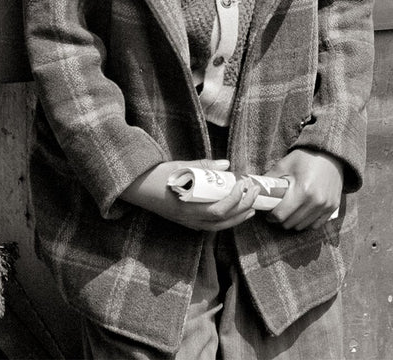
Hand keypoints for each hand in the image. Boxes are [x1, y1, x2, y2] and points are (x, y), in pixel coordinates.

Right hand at [119, 159, 259, 231]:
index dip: (235, 200)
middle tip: (255, 191)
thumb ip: (204, 166)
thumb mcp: (181, 166)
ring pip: (218, 226)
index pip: (218, 210)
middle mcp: (189, 219)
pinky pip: (211, 226)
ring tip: (252, 205)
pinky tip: (236, 211)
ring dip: (238, 216)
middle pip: (222, 221)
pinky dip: (227, 219)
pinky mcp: (187, 222)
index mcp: (187, 206)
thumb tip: (226, 164)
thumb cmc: (158, 175)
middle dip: (243, 207)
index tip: (244, 183)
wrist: (137, 187)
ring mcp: (188, 223)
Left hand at [263, 148, 343, 230]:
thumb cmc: (306, 157)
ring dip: (293, 222)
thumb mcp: (286, 164)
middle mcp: (315, 201)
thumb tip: (254, 188)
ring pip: (302, 226)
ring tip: (290, 211)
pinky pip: (315, 225)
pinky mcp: (332, 207)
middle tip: (278, 212)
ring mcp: (325, 205)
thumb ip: (270, 178)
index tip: (269, 212)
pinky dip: (306, 222)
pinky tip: (302, 213)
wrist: (330, 153)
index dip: (271, 216)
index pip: (281, 215)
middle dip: (281, 220)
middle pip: (291, 223)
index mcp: (302, 190)